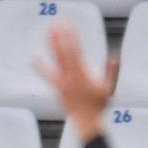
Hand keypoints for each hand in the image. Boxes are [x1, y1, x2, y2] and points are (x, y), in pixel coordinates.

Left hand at [35, 25, 115, 143]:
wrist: (86, 122)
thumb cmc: (99, 106)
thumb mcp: (109, 88)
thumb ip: (111, 71)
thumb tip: (115, 56)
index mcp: (82, 74)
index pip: (75, 52)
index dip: (71, 38)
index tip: (68, 26)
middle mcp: (70, 76)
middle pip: (64, 53)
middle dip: (60, 38)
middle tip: (55, 24)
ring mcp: (63, 82)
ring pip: (56, 60)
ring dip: (52, 45)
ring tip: (48, 32)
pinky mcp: (58, 87)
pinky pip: (47, 74)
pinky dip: (40, 66)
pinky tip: (33, 58)